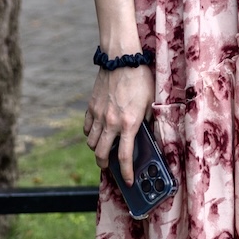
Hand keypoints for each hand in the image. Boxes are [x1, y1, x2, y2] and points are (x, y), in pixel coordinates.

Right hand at [84, 63, 153, 184]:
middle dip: (105, 164)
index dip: (125, 172)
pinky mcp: (91, 106)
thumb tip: (149, 132)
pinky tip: (97, 131)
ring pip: (91, 142)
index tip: (127, 180)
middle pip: (101, 154)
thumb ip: (149, 119)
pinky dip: (90, 133)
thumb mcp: (152, 100)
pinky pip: (86, 127)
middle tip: (110, 165)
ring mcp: (98, 115)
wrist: (121, 58)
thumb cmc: (140, 78)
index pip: (125, 156)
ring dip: (97, 149)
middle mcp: (111, 123)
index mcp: (129, 124)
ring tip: (104, 147)